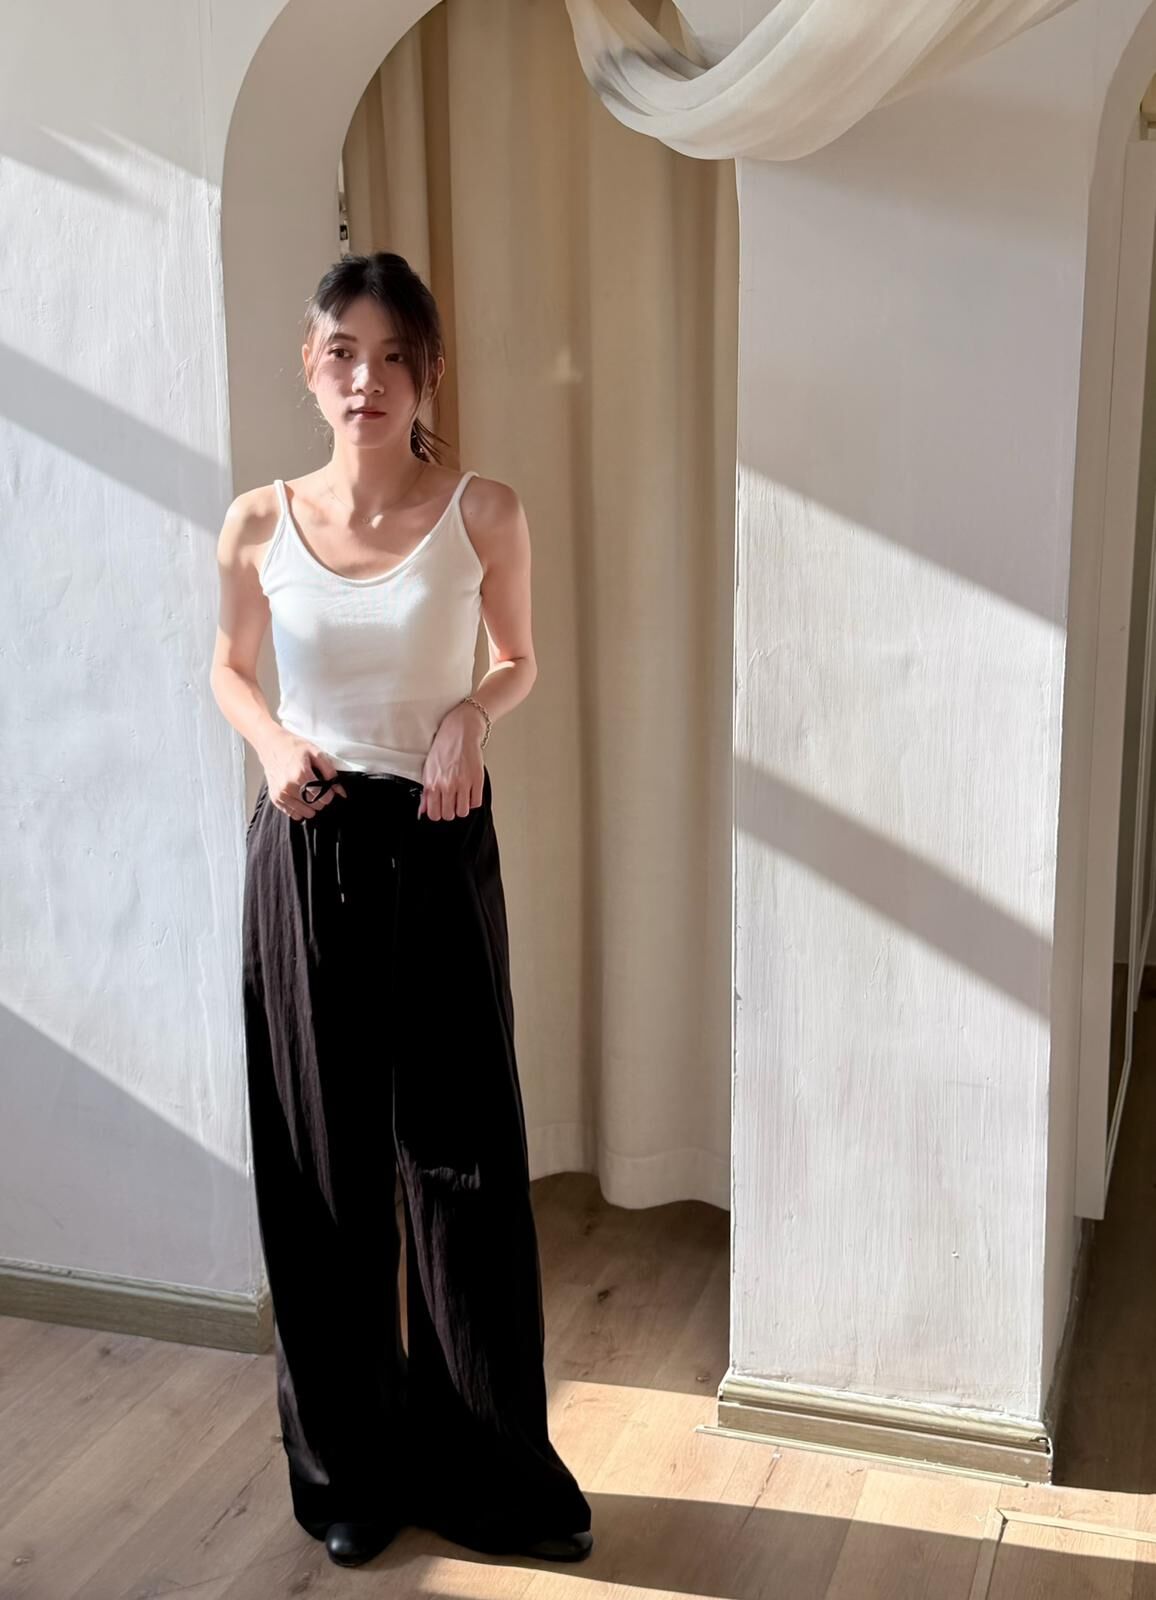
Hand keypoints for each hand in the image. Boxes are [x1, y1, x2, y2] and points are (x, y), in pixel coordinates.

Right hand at [261, 734, 347, 820]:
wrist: (272, 745)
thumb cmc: (294, 747)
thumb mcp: (316, 753)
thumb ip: (330, 773)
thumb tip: (341, 792)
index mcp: (301, 775)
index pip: (324, 798)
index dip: (330, 794)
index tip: (327, 787)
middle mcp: (289, 786)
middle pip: (316, 806)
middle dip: (321, 799)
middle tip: (317, 787)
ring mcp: (281, 794)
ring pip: (306, 813)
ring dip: (311, 806)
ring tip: (309, 792)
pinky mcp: (275, 798)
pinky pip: (293, 814)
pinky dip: (300, 809)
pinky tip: (300, 797)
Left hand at [419, 703, 485, 820]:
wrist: (460, 730)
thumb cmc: (444, 747)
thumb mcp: (428, 769)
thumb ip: (426, 792)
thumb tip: (423, 809)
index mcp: (432, 784)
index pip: (434, 814)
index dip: (438, 814)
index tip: (441, 809)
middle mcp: (447, 785)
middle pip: (449, 815)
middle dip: (451, 811)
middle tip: (452, 803)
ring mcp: (463, 783)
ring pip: (463, 812)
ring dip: (462, 808)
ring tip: (462, 798)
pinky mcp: (477, 779)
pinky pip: (476, 802)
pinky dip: (473, 801)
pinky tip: (470, 793)